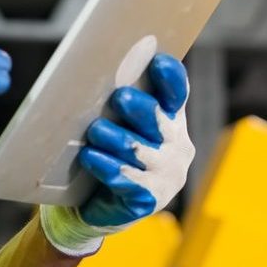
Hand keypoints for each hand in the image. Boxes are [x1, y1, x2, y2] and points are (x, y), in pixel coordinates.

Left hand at [40, 53, 191, 256]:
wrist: (100, 205)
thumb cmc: (110, 153)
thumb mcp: (119, 125)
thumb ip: (118, 103)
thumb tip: (95, 72)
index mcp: (172, 120)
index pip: (176, 93)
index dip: (170, 78)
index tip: (157, 62)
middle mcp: (175, 145)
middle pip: (158, 118)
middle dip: (139, 107)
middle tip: (118, 97)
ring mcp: (166, 174)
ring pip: (137, 149)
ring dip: (114, 138)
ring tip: (95, 130)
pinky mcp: (148, 198)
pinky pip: (125, 179)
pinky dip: (105, 165)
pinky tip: (89, 156)